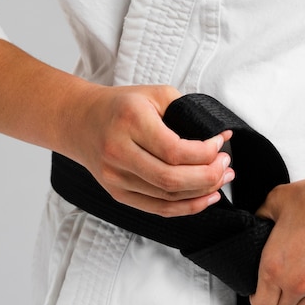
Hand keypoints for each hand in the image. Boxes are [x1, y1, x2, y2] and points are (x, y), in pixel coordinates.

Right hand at [66, 85, 233, 216]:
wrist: (78, 120)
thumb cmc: (122, 106)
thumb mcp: (155, 95)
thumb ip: (189, 112)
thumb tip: (223, 135)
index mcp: (129, 121)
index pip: (175, 150)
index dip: (205, 152)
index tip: (220, 143)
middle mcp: (118, 151)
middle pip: (172, 179)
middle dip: (209, 176)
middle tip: (226, 166)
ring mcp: (115, 177)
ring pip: (168, 197)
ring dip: (203, 192)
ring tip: (222, 179)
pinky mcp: (118, 194)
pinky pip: (159, 209)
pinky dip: (187, 207)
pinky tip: (207, 197)